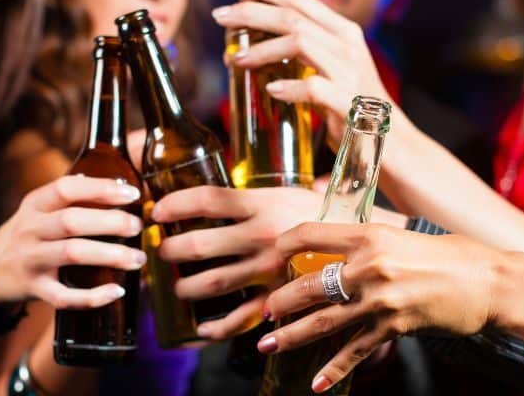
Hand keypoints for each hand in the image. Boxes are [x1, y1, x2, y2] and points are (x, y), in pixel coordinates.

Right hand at [0, 174, 145, 308]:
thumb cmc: (27, 236)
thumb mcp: (38, 211)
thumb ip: (69, 198)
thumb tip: (115, 181)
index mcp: (34, 204)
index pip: (66, 188)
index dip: (101, 189)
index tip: (132, 193)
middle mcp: (30, 229)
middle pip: (72, 221)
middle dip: (111, 222)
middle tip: (138, 227)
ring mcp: (30, 260)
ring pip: (72, 254)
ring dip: (110, 255)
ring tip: (137, 258)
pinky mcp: (34, 289)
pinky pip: (64, 296)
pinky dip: (92, 296)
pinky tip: (116, 291)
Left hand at [152, 186, 322, 338]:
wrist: (367, 239)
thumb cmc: (322, 213)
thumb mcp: (285, 195)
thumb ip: (251, 200)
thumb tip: (211, 200)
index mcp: (263, 204)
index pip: (209, 199)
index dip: (176, 204)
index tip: (156, 212)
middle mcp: (262, 236)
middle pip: (201, 244)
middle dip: (171, 251)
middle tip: (161, 253)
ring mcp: (270, 269)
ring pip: (214, 283)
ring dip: (186, 289)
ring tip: (177, 289)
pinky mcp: (280, 297)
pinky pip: (242, 317)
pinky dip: (217, 328)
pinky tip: (201, 329)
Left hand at [212, 0, 391, 143]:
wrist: (395, 146)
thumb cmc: (355, 110)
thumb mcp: (330, 74)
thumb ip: (300, 58)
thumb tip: (248, 54)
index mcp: (343, 34)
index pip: (301, 1)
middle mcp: (348, 46)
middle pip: (293, 16)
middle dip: (251, 12)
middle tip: (220, 16)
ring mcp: (351, 74)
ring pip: (300, 42)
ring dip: (262, 49)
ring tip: (236, 60)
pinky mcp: (351, 105)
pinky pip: (315, 88)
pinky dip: (290, 87)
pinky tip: (271, 90)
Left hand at [259, 223, 500, 392]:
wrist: (488, 281)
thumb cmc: (445, 255)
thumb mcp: (398, 235)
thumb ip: (363, 240)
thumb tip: (332, 244)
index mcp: (368, 236)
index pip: (309, 234)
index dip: (284, 244)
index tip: (272, 256)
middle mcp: (369, 266)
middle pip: (309, 285)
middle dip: (280, 302)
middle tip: (263, 312)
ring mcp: (380, 300)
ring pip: (324, 321)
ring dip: (292, 335)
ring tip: (268, 344)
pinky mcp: (394, 327)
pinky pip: (356, 351)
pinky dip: (334, 369)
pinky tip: (316, 382)